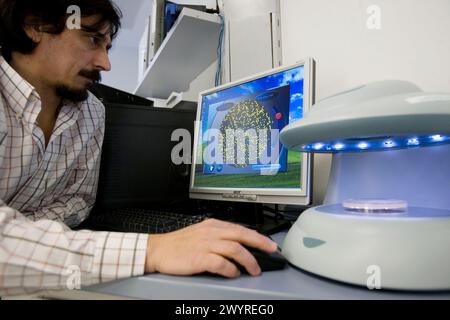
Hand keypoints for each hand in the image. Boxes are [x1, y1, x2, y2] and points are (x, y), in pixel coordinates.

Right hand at [145, 219, 277, 277]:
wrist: (157, 250)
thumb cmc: (178, 244)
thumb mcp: (201, 233)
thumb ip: (219, 236)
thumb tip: (238, 245)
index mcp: (212, 225)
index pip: (240, 228)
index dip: (257, 235)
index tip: (268, 242)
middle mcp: (211, 232)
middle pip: (241, 234)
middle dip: (259, 242)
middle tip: (271, 250)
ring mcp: (205, 244)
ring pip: (234, 248)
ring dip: (248, 260)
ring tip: (254, 269)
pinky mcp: (199, 258)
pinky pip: (221, 263)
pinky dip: (230, 269)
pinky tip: (234, 273)